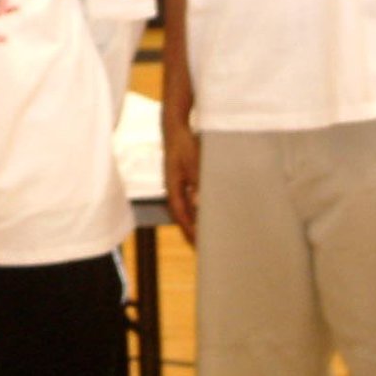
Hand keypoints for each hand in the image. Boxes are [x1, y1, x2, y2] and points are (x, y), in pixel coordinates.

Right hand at [163, 120, 199, 244]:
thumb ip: (196, 182)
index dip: (188, 229)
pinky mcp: (181, 179)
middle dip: (189, 231)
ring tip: (203, 235)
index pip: (180, 214)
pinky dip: (194, 210)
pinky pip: (186, 199)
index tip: (198, 244)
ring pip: (183, 208)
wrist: (175, 127)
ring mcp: (175, 183)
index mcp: (172, 186)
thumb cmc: (184, 143)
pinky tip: (203, 213)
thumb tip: (198, 204)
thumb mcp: (193, 162)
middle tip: (201, 247)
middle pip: (180, 215)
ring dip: (192, 221)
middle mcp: (172, 187)